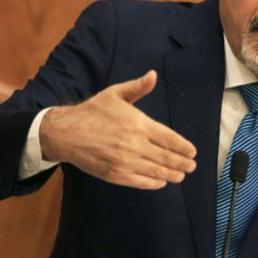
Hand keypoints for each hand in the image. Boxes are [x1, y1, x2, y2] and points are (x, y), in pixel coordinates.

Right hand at [39, 70, 196, 188]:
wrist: (64, 132)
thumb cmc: (91, 112)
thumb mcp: (115, 94)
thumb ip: (137, 87)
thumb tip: (153, 75)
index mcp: (138, 124)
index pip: (170, 138)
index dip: (184, 147)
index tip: (192, 152)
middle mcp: (135, 144)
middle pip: (167, 157)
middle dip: (182, 163)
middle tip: (191, 166)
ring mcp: (125, 160)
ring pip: (156, 171)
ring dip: (172, 174)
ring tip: (180, 175)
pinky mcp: (115, 174)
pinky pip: (140, 181)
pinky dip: (154, 182)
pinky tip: (161, 181)